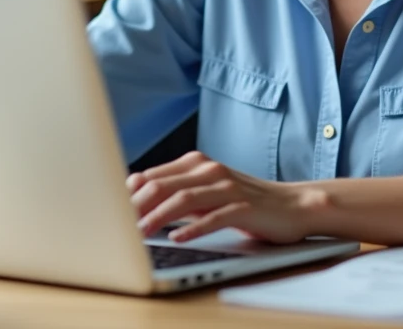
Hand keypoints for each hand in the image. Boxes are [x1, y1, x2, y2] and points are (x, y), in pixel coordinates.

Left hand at [128, 151, 320, 243]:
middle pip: (164, 185)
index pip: (154, 176)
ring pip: (184, 199)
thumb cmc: (246, 203)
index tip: (110, 211)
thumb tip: (138, 200)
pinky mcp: (245, 207)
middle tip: (118, 226)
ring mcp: (228, 187)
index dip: (129, 194)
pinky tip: (178, 239)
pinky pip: (214, 217)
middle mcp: (211, 170)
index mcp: (198, 164)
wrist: (292, 206)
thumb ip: (177, 193)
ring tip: (140, 233)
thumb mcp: (207, 193)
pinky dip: (193, 228)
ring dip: (158, 217)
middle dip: (137, 206)